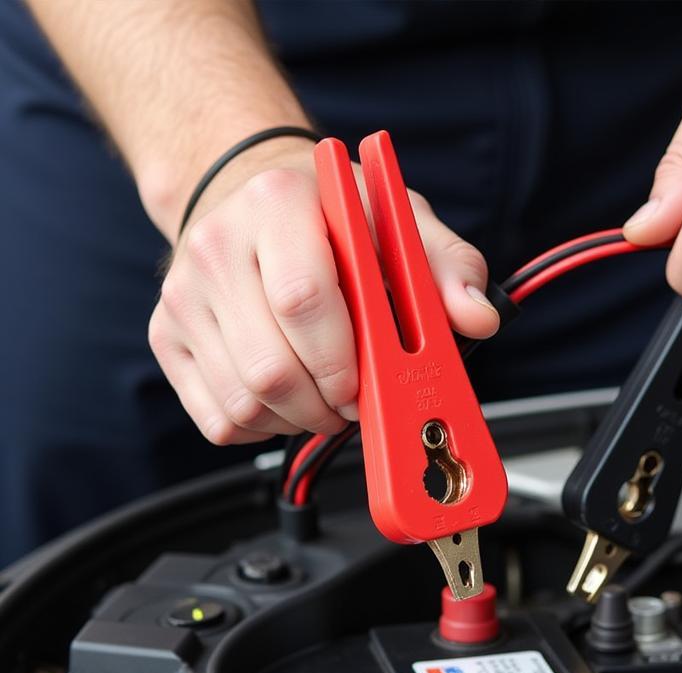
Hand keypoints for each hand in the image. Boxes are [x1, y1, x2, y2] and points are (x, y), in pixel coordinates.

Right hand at [149, 138, 498, 443]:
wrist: (245, 199)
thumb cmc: (328, 216)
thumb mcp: (397, 221)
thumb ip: (446, 266)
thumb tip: (478, 318)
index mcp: (277, 205)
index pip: (304, 300)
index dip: (344, 360)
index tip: (371, 380)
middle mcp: (217, 247)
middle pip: (272, 369)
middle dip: (328, 405)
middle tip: (355, 399)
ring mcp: (183, 297)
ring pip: (245, 403)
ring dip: (298, 420)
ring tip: (325, 395)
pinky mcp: (167, 339)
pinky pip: (218, 420)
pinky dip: (263, 428)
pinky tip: (286, 398)